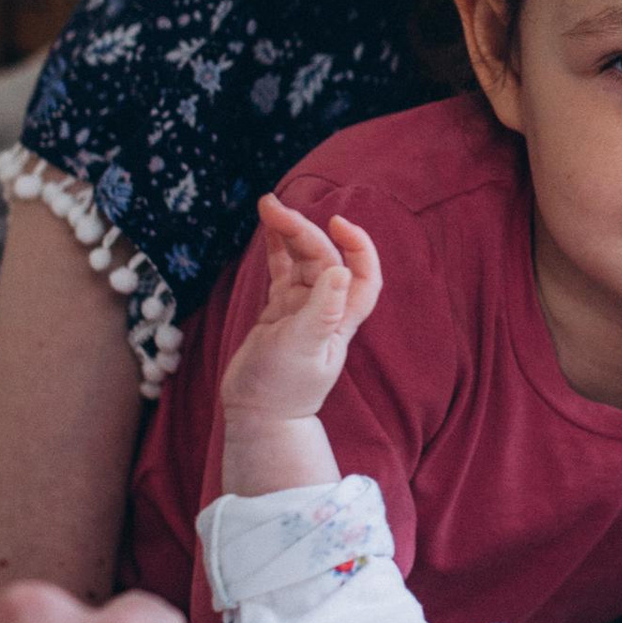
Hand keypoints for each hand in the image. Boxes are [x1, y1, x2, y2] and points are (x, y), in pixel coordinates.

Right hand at [219, 200, 381, 492]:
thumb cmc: (283, 389)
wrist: (257, 416)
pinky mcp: (279, 312)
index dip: (359, 245)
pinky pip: (281, 272)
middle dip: (303, 230)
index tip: (338, 222)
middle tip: (273, 208)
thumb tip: (339, 269)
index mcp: (341, 318)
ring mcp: (301, 309)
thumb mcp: (304, 349)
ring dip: (288, 233)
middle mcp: (326, 309)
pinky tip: (267, 228)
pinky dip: (275, 250)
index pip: (364, 275)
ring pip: (301, 260)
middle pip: (323, 259)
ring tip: (267, 206)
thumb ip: (321, 310)